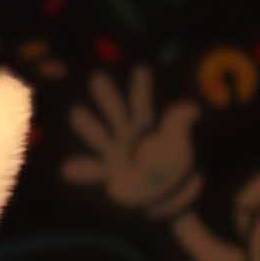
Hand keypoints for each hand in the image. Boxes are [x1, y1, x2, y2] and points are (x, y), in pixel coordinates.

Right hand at [61, 66, 201, 217]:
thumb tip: (192, 107)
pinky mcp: (108, 171)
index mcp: (144, 126)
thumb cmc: (169, 163)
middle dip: (108, 97)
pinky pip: (93, 170)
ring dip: (89, 125)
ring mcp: (115, 152)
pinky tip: (67, 169)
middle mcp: (126, 135)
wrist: (160, 191)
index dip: (142, 87)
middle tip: (98, 77)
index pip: (141, 104)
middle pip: (116, 113)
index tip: (142, 68)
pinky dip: (81, 170)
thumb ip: (178, 122)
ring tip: (77, 112)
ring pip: (99, 136)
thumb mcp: (176, 142)